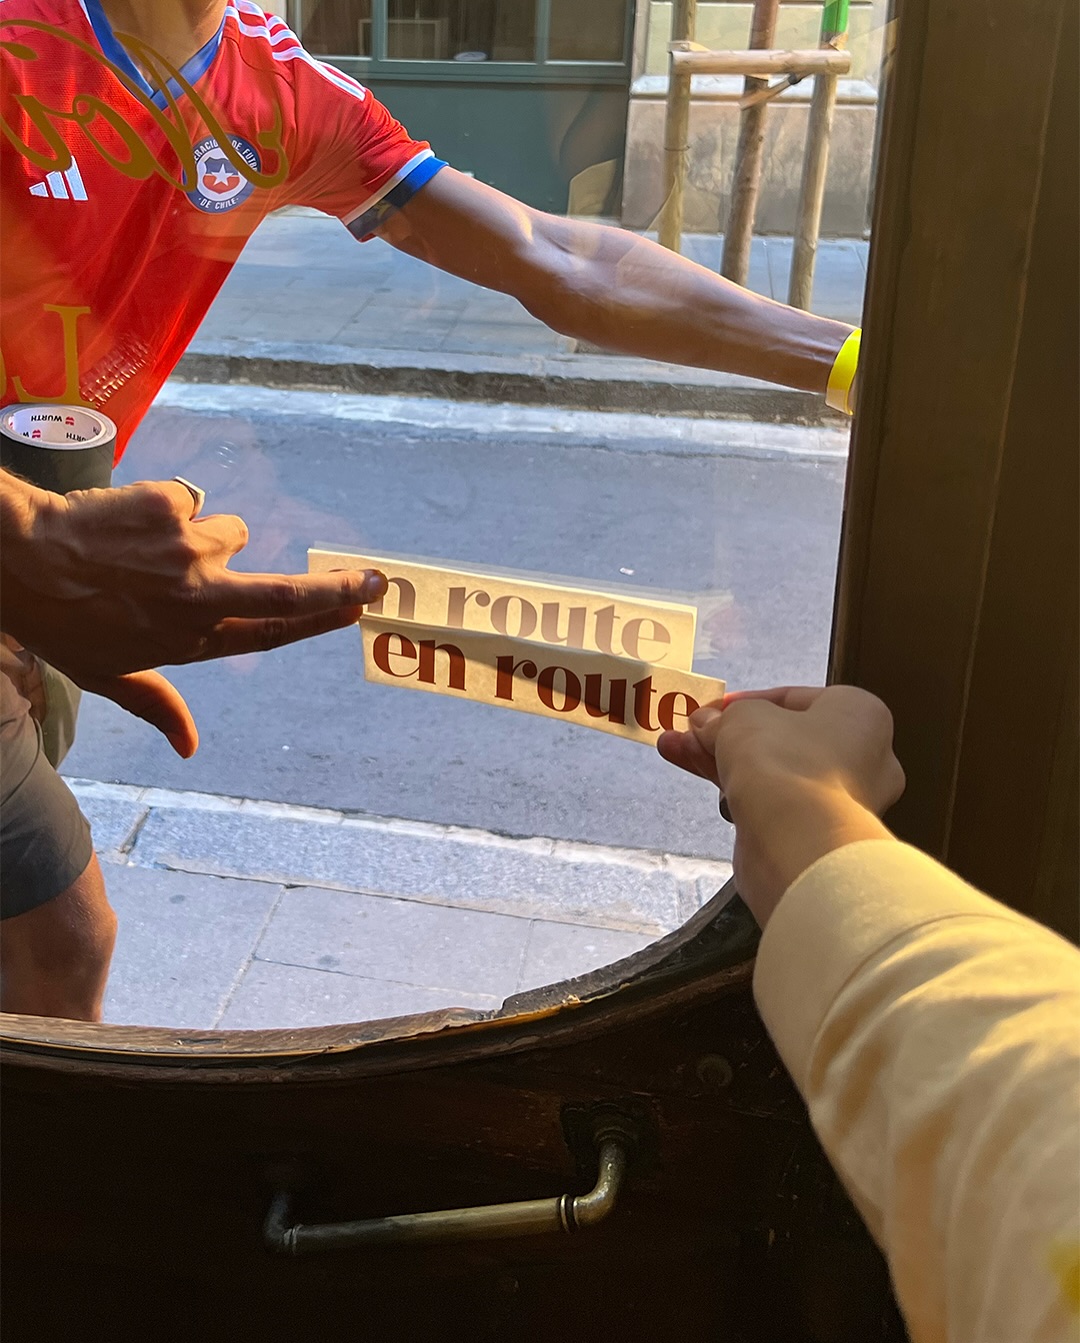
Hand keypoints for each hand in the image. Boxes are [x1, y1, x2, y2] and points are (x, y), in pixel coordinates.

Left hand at [0, 474, 386, 757]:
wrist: (15, 557)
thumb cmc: (60, 621)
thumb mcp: (106, 675)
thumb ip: (157, 706)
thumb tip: (189, 748)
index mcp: (192, 640)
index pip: (273, 632)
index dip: (321, 621)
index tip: (357, 609)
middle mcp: (202, 598)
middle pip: (289, 593)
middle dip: (337, 586)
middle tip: (372, 577)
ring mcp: (190, 550)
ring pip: (229, 532)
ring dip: (204, 537)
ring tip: (150, 547)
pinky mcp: (173, 507)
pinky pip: (191, 502)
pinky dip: (169, 509)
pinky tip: (128, 522)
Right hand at [657, 686, 904, 925]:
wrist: (795, 841)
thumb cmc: (785, 763)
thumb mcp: (745, 718)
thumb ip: (724, 716)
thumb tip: (707, 723)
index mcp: (861, 715)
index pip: (796, 699)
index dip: (747, 700)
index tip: (714, 708)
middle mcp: (863, 758)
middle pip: (780, 738)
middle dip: (728, 732)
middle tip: (693, 729)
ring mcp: (841, 800)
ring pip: (772, 770)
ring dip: (722, 758)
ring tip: (676, 747)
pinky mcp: (816, 833)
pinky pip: (771, 800)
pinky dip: (736, 788)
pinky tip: (695, 772)